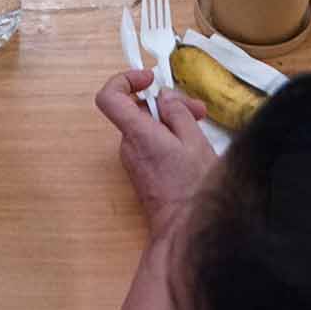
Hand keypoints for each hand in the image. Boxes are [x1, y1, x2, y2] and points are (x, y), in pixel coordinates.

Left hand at [95, 70, 216, 237]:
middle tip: (197, 108)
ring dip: (172, 121)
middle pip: (137, 110)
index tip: (149, 79)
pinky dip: (169, 137)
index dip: (125, 80)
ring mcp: (133, 160)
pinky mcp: (142, 171)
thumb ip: (177, 112)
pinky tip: (192, 144)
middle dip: (166, 103)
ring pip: (147, 126)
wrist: (185, 230)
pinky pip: (150, 143)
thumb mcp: (194, 140)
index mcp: (137, 134)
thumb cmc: (192, 188)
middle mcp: (128, 146)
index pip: (109, 97)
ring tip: (201, 125)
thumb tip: (164, 98)